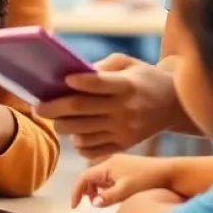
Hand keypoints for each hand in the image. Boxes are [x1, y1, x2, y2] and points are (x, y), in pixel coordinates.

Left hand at [37, 53, 180, 161]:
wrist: (174, 106)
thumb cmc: (144, 78)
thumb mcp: (128, 63)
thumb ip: (101, 68)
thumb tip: (71, 78)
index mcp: (126, 85)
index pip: (97, 84)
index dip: (78, 82)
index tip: (62, 79)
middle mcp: (125, 109)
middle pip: (81, 109)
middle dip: (54, 108)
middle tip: (38, 107)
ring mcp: (124, 130)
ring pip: (82, 131)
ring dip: (63, 126)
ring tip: (55, 119)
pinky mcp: (123, 144)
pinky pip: (92, 149)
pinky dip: (78, 142)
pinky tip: (75, 133)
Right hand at [70, 154, 174, 207]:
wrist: (170, 172)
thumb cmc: (148, 180)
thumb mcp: (127, 191)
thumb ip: (108, 197)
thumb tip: (93, 203)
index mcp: (108, 165)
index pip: (84, 177)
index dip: (76, 191)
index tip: (74, 206)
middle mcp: (111, 161)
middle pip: (90, 176)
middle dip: (86, 190)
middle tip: (89, 204)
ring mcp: (120, 164)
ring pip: (100, 177)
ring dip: (96, 189)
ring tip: (101, 201)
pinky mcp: (127, 168)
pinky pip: (109, 177)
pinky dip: (105, 186)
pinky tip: (114, 195)